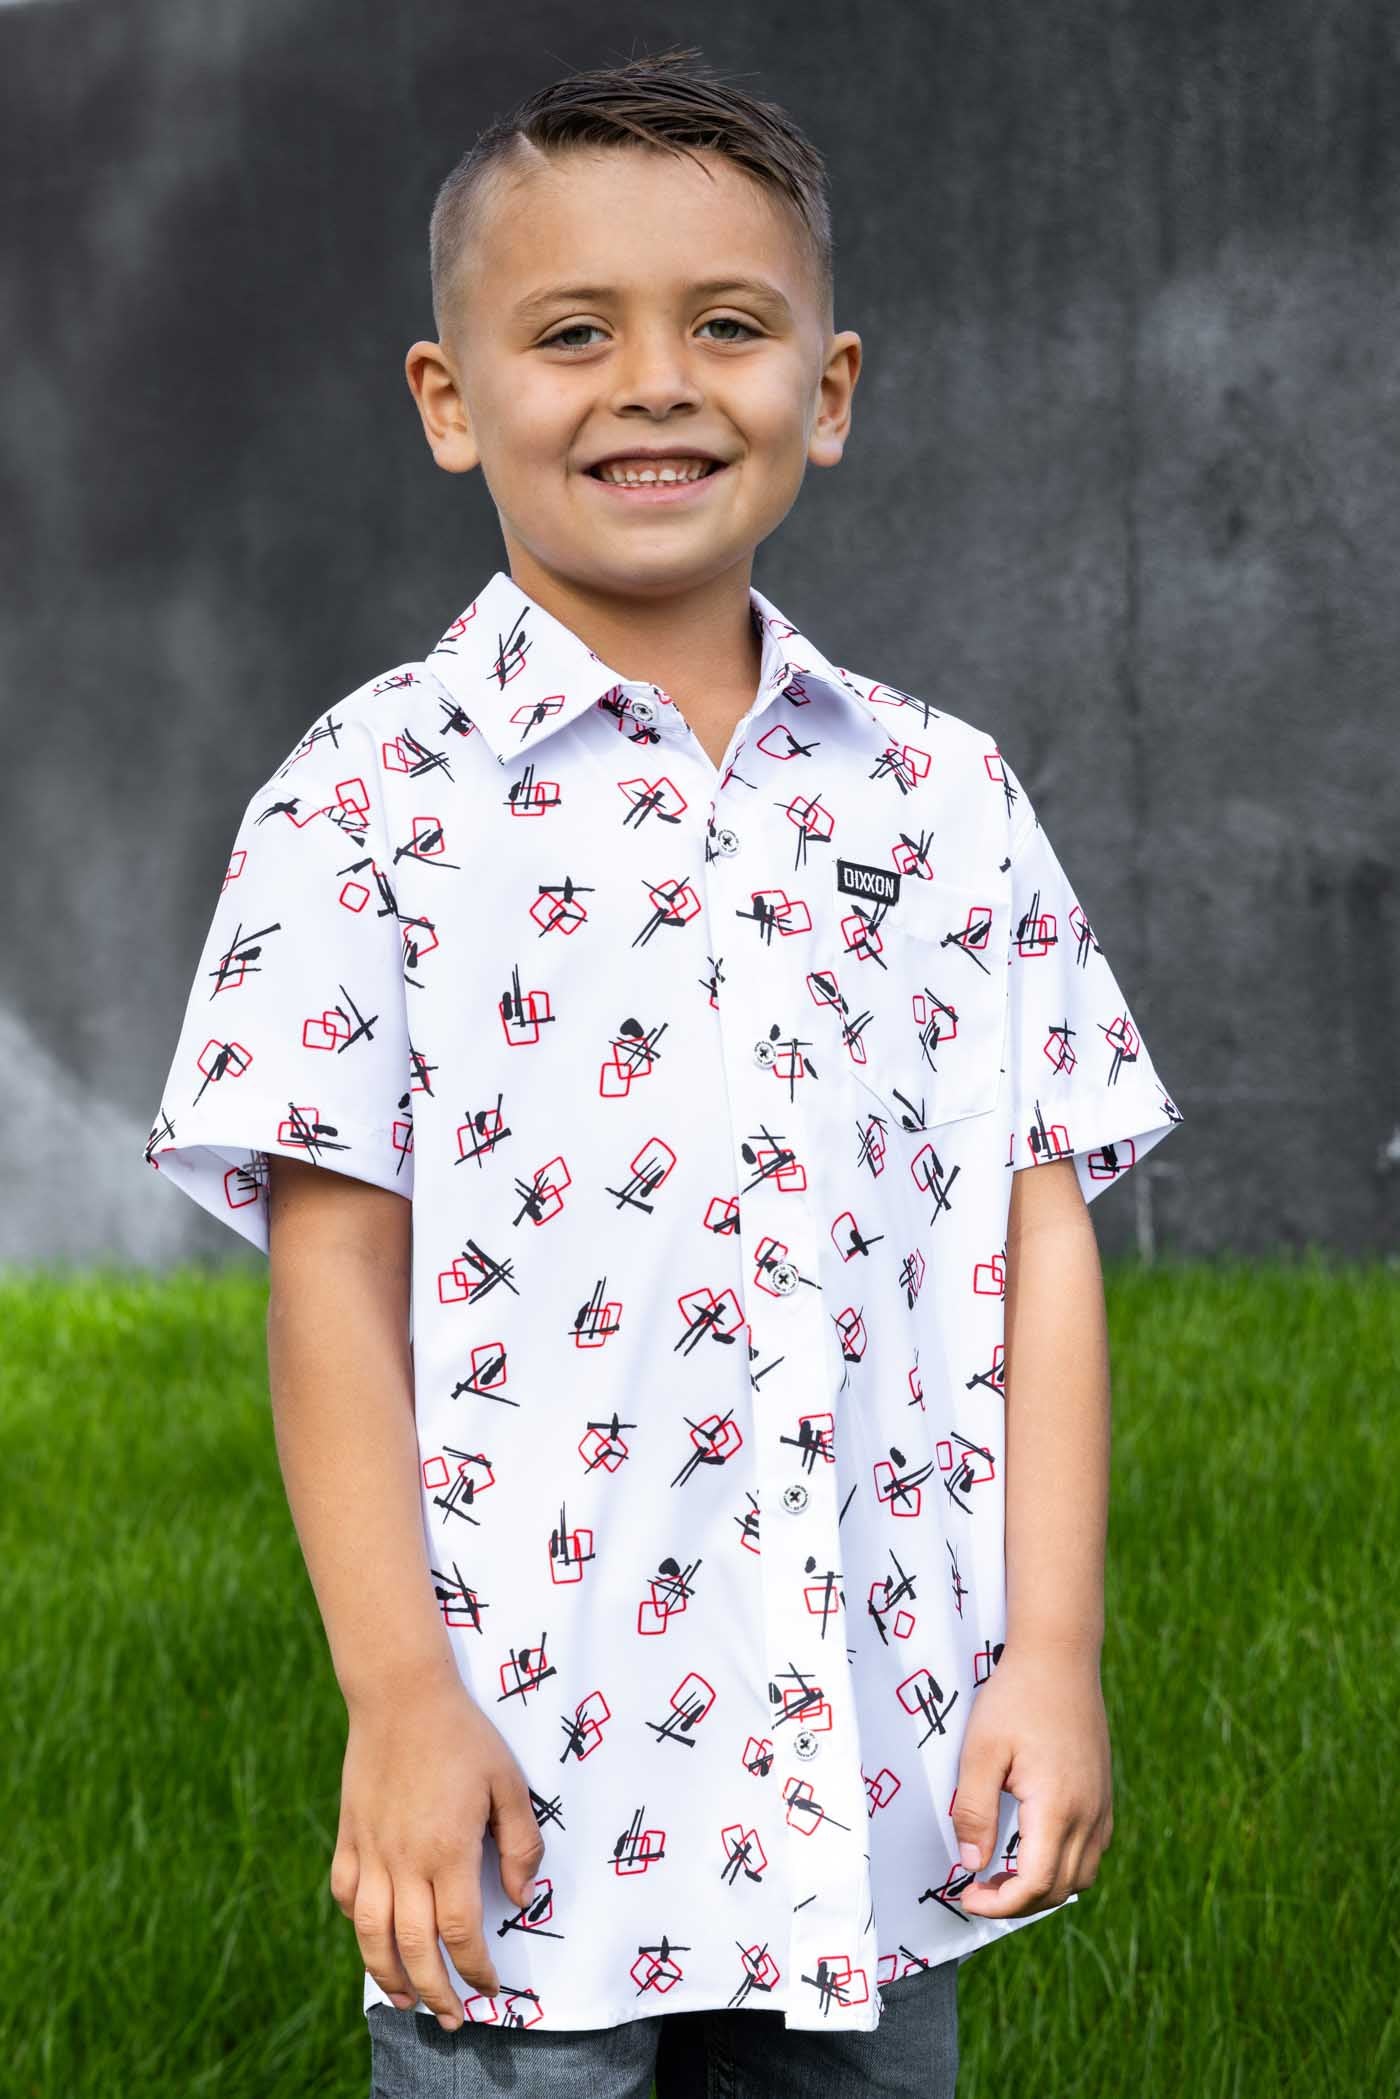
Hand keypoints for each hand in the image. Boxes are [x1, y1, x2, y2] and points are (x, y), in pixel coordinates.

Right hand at [328, 1662, 543, 2029]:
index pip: (460, 1934)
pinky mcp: (348, 1835)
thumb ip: (520, 1843)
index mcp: (447, 1853)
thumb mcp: (508, 1782)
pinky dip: (356, 1924)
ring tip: (405, 2000)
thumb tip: (522, 1897)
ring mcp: (370, 1851)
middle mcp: (404, 1862)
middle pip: (415, 1949)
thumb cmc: (463, 1735)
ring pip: (370, 1934)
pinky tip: (371, 1936)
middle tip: (451, 2020)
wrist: (401, 1695)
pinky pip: (344, 1893)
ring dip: (387, 1975)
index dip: (476, 1970)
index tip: (491, 1988)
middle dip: (435, 1993)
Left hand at [950, 1642, 1112, 1917]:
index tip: (966, 1895)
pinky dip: (1064, 1867)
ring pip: (1081, 1876)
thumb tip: (972, 1865)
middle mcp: (1088, 1815)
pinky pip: (1091, 1852)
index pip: (1035, 1884)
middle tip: (976, 1889)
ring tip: (1002, 1875)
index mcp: (1057, 1808)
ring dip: (1043, 1888)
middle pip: (1059, 1889)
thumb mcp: (980, 1751)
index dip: (999, 1904)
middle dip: (1017, 1903)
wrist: (1059, 1658)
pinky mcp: (1104, 1795)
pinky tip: (1033, 1849)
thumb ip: (973, 1811)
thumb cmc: (1015, 1699)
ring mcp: (1101, 1806)